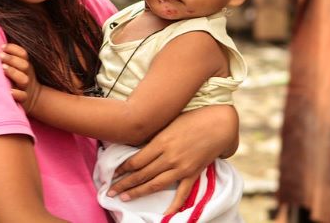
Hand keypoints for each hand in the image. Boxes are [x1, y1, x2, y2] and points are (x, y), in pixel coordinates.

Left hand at [0, 43, 40, 112]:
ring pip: (24, 79)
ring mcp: (26, 87)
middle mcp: (27, 75)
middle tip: (0, 56)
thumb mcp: (17, 66)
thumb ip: (9, 57)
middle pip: (24, 65)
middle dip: (12, 59)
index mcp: (25, 65)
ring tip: (3, 68)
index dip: (14, 49)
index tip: (2, 47)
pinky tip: (9, 91)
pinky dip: (17, 94)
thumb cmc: (17, 78)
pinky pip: (23, 96)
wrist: (33, 98)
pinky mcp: (24, 99)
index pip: (23, 54)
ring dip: (13, 73)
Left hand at [107, 105, 238, 214]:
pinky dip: (174, 205)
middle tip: (110, 191)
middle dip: (124, 183)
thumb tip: (139, 144)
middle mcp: (169, 156)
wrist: (218, 123)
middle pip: (142, 174)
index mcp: (161, 141)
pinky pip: (182, 192)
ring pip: (155, 184)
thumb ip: (155, 135)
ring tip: (125, 198)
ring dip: (138, 192)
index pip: (136, 160)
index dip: (122, 169)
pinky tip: (164, 214)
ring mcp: (181, 167)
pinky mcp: (193, 173)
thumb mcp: (168, 122)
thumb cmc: (193, 117)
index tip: (113, 173)